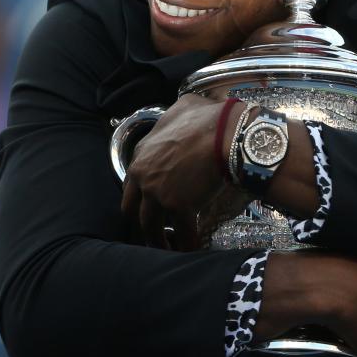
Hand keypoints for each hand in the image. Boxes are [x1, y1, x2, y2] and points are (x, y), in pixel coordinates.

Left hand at [120, 94, 229, 249]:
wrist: (225, 133)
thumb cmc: (207, 118)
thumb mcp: (183, 108)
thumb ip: (174, 116)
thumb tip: (182, 109)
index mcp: (141, 155)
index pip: (130, 183)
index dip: (139, 196)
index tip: (147, 205)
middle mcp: (143, 176)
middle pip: (132, 210)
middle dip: (140, 223)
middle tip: (151, 231)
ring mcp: (158, 194)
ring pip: (151, 228)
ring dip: (159, 241)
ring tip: (169, 248)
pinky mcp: (179, 208)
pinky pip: (182, 234)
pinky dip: (188, 244)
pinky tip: (194, 249)